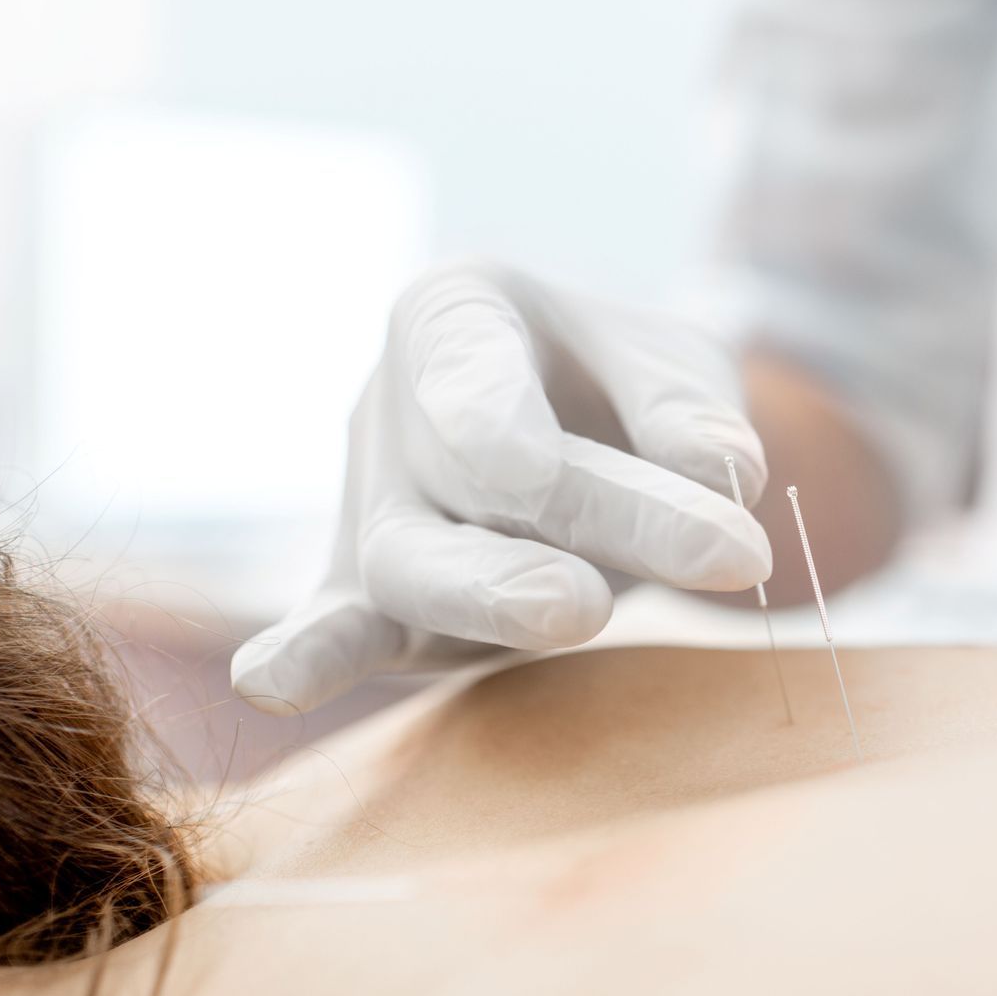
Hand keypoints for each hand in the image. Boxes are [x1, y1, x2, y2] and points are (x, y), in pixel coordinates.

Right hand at [232, 260, 771, 713]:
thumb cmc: (624, 386)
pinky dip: (310, 658)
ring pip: (409, 561)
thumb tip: (727, 472)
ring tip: (574, 614)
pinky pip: (337, 627)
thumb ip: (690, 407)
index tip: (537, 472)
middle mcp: (396, 404)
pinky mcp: (374, 599)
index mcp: (457, 311)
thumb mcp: (674, 362)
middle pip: (457, 476)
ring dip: (485, 596)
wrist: (592, 433)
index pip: (469, 361)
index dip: (498, 419)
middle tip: (600, 597)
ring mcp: (376, 506)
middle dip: (541, 529)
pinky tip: (269, 684)